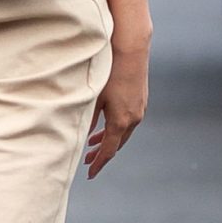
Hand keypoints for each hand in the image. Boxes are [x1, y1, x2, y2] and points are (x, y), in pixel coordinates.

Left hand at [83, 40, 148, 177]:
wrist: (131, 48)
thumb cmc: (109, 70)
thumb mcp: (94, 97)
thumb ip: (87, 119)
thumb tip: (80, 136)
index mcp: (121, 121)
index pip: (109, 150)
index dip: (98, 163)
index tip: (90, 174)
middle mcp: (134, 118)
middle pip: (118, 144)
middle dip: (102, 153)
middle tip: (87, 161)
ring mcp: (140, 108)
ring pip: (123, 132)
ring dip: (108, 139)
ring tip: (92, 143)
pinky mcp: (141, 99)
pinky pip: (128, 120)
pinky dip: (116, 127)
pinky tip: (106, 122)